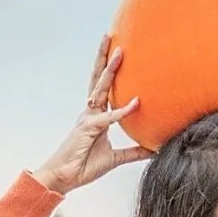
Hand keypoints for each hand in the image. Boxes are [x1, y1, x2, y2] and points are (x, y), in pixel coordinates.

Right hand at [36, 36, 146, 195]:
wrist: (64, 179)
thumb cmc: (84, 166)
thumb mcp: (115, 158)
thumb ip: (134, 152)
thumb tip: (153, 149)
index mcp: (96, 117)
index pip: (104, 89)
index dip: (110, 72)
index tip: (118, 53)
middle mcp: (90, 113)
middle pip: (98, 80)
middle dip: (105, 59)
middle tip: (112, 37)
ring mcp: (87, 119)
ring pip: (99, 89)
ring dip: (109, 70)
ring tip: (118, 51)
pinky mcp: (87, 129)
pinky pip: (108, 118)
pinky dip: (122, 111)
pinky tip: (135, 103)